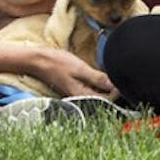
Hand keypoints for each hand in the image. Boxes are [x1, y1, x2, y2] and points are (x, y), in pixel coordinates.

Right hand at [0, 44, 114, 97]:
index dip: (115, 90)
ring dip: (103, 85)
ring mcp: (76, 92)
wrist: (38, 60)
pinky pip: (89, 88)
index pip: (106, 99)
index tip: (120, 79)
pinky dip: (95, 83)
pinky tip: (98, 74)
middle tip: (116, 75)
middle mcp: (79, 97)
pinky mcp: (74, 86)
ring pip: (95, 93)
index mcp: (82, 95)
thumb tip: (114, 85)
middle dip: (111, 89)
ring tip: (109, 74)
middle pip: (101, 98)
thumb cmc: (57, 63)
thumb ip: (97, 78)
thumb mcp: (79, 68)